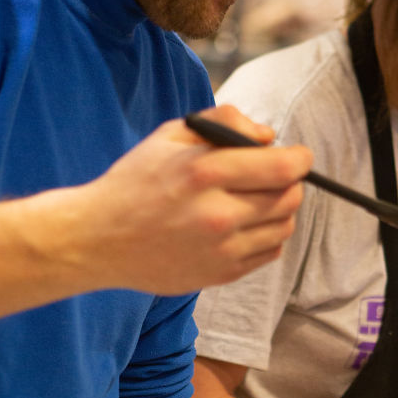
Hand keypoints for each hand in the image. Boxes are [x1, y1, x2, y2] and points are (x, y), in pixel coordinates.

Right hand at [81, 106, 312, 292]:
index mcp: (203, 172)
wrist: (98, 239)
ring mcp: (221, 249)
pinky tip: (242, 226)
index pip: (283, 168)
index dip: (299, 159)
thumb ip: (224, 123)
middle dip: (288, 182)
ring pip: (284, 226)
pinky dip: (266, 236)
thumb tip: (268, 137)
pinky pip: (269, 252)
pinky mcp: (221, 274)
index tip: (295, 156)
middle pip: (290, 197)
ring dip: (278, 210)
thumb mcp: (169, 135)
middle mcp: (217, 214)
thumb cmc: (134, 183)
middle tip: (269, 177)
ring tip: (253, 201)